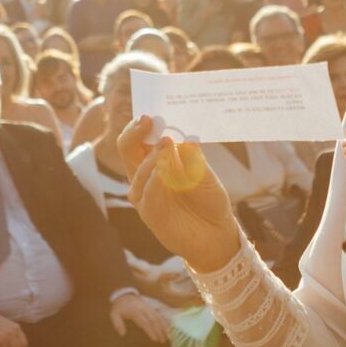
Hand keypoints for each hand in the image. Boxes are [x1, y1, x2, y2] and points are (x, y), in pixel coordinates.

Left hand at [110, 293, 171, 344]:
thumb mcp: (114, 314)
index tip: (154, 339)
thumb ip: (117, 324)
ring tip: (169, 337)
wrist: (124, 296)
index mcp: (134, 311)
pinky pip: (160, 315)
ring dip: (164, 327)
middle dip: (159, 330)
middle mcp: (143, 308)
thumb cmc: (119, 308)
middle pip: (154, 319)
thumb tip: (122, 334)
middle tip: (163, 341)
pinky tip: (169, 329)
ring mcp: (149, 308)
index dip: (150, 330)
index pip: (144, 321)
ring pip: (159, 317)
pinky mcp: (152, 308)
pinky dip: (165, 322)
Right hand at [118, 117, 245, 273]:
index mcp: (156, 161)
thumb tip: (184, 133)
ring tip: (166, 143)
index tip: (150, 113)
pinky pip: (146, 195)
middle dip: (134, 133)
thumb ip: (191, 157)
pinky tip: (162, 171)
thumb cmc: (209, 201)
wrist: (218, 233)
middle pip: (127, 150)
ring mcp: (146, 195)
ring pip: (137, 171)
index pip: (140, 139)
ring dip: (151, 156)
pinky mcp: (150, 214)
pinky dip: (153, 181)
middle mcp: (146, 176)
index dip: (141, 125)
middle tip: (147, 120)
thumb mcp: (203, 173)